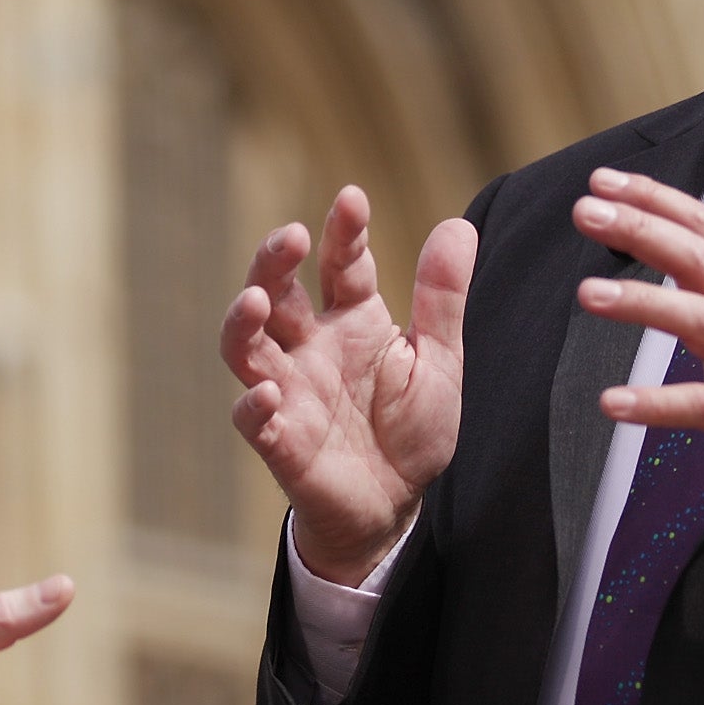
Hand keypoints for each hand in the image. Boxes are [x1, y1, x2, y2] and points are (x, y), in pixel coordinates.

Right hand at [220, 185, 476, 583]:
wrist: (396, 504)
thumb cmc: (411, 430)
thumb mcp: (438, 361)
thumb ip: (442, 298)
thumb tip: (460, 224)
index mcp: (352, 321)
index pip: (342, 265)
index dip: (343, 232)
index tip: (351, 200)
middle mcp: (311, 347)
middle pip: (276, 292)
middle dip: (274, 262)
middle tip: (289, 236)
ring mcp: (291, 391)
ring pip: (246, 347)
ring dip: (243, 322)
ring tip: (255, 300)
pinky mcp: (281, 441)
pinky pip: (254, 419)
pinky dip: (254, 406)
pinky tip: (268, 393)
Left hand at [570, 167, 703, 534]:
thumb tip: (676, 264)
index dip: (656, 200)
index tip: (607, 181)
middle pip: (699, 258)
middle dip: (642, 229)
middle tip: (587, 211)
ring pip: (700, 317)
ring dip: (643, 301)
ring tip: (589, 293)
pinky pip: (700, 404)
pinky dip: (654, 402)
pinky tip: (614, 402)